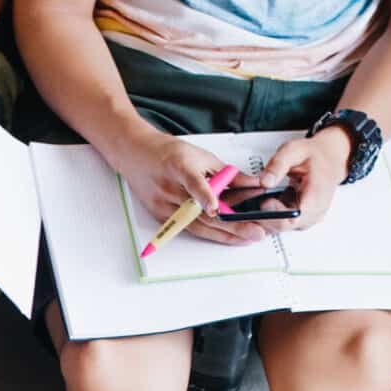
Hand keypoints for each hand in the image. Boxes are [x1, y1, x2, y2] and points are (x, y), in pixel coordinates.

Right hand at [117, 129, 258, 246]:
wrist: (135, 154)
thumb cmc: (168, 153)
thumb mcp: (201, 156)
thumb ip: (227, 173)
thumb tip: (253, 184)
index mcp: (178, 167)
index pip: (192, 183)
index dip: (204, 195)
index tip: (215, 207)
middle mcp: (168, 188)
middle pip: (201, 212)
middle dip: (231, 224)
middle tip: (255, 231)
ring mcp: (162, 205)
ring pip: (197, 225)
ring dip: (225, 234)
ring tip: (248, 237)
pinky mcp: (161, 216)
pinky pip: (190, 229)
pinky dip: (212, 234)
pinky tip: (229, 237)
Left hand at [255, 127, 351, 233]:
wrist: (329, 159)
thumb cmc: (315, 156)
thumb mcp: (295, 150)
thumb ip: (278, 164)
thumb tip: (264, 181)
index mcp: (317, 196)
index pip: (295, 219)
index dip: (276, 215)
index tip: (265, 201)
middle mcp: (314, 212)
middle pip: (285, 226)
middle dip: (266, 216)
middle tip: (254, 200)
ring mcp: (308, 217)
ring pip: (281, 227)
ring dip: (267, 216)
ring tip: (262, 197)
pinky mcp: (301, 219)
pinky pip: (282, 223)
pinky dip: (271, 214)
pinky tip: (268, 201)